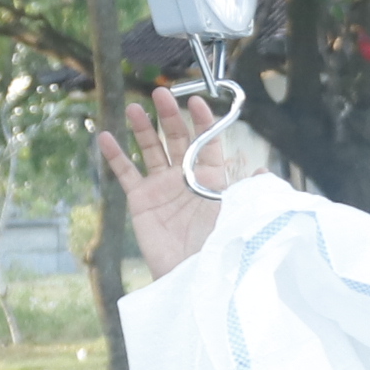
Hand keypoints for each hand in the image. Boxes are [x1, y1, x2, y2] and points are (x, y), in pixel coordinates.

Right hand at [93, 85, 235, 278]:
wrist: (193, 276)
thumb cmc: (220, 246)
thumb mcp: (239, 213)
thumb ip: (249, 189)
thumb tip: (264, 170)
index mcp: (212, 177)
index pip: (206, 141)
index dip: (202, 121)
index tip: (197, 101)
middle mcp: (186, 177)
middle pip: (177, 139)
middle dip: (170, 115)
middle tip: (161, 93)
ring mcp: (162, 187)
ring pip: (150, 150)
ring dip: (142, 128)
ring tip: (134, 108)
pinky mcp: (141, 201)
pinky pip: (126, 174)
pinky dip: (115, 156)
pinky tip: (105, 136)